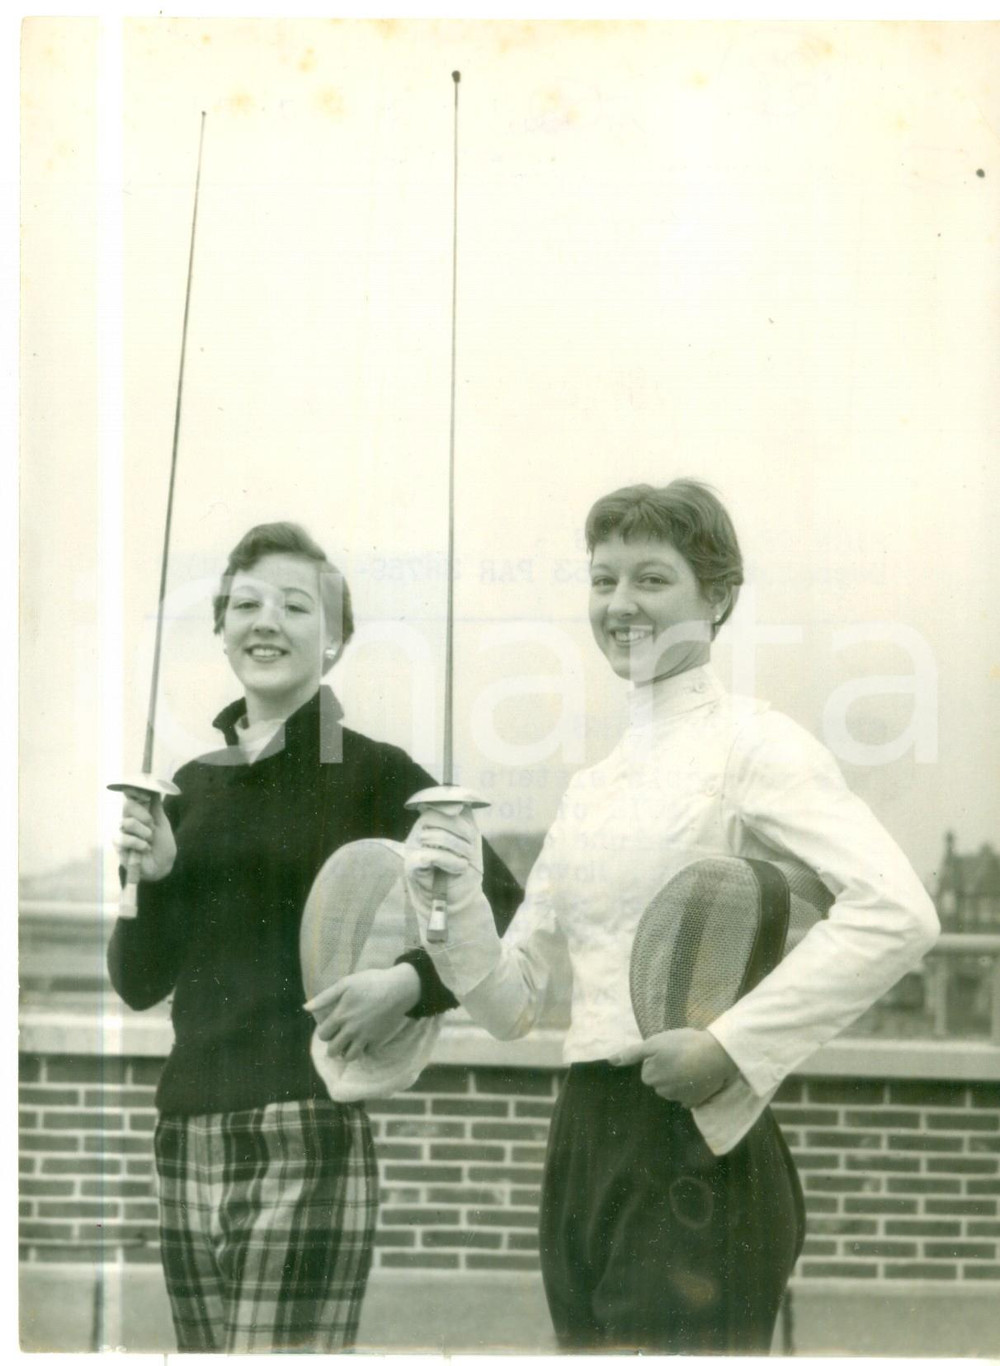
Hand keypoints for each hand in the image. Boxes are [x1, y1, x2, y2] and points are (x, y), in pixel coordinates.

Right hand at [115, 792, 175, 881]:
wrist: (162, 865)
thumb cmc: (162, 844)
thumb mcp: (162, 823)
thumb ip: (156, 806)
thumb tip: (154, 787)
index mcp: (138, 812)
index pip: (130, 795)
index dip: (135, 791)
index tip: (146, 794)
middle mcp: (127, 819)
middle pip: (127, 805)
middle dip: (144, 815)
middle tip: (151, 825)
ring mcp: (121, 832)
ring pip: (127, 822)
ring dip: (144, 832)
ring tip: (149, 840)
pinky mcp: (118, 845)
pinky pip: (124, 838)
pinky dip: (139, 843)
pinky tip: (144, 848)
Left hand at [304, 964, 421, 1062]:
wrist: (399, 988)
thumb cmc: (371, 982)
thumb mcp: (346, 984)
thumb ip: (324, 997)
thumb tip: (305, 1007)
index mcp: (341, 1016)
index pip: (323, 1035)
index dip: (324, 1032)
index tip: (331, 1027)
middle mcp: (351, 1030)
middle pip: (333, 1050)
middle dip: (333, 1046)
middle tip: (338, 1038)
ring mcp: (365, 1037)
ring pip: (349, 1057)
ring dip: (346, 1053)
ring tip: (349, 1044)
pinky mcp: (378, 1040)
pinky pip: (367, 1053)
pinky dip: (364, 1049)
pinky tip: (365, 1040)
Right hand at [404, 806, 482, 895]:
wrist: (457, 895)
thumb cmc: (461, 863)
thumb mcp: (468, 837)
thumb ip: (464, 817)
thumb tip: (459, 805)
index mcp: (430, 821)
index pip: (439, 806)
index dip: (456, 815)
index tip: (469, 831)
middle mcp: (418, 831)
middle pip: (437, 818)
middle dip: (462, 834)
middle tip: (471, 851)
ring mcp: (412, 847)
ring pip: (437, 837)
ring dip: (460, 850)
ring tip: (465, 861)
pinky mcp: (410, 864)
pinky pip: (432, 856)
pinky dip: (451, 862)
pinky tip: (458, 867)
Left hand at [610, 1029, 738, 1107]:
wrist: (717, 1054)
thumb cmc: (684, 1044)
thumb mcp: (655, 1043)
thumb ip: (632, 1053)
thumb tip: (610, 1061)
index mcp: (652, 1077)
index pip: (647, 1071)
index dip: (656, 1060)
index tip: (667, 1051)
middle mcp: (664, 1092)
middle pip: (659, 1082)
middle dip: (665, 1071)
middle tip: (679, 1056)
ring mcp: (680, 1099)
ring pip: (672, 1090)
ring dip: (677, 1080)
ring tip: (690, 1064)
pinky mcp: (695, 1102)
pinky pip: (687, 1097)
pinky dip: (690, 1089)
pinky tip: (697, 1077)